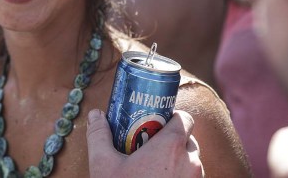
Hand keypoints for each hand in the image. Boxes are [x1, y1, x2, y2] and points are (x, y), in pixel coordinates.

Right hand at [86, 109, 203, 177]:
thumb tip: (95, 115)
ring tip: (152, 169)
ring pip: (191, 162)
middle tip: (148, 146)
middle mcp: (191, 162)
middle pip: (187, 140)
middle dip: (170, 140)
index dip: (170, 116)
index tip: (154, 122)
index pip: (184, 119)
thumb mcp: (103, 165)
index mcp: (172, 146)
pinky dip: (178, 177)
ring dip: (176, 161)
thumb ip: (99, 135)